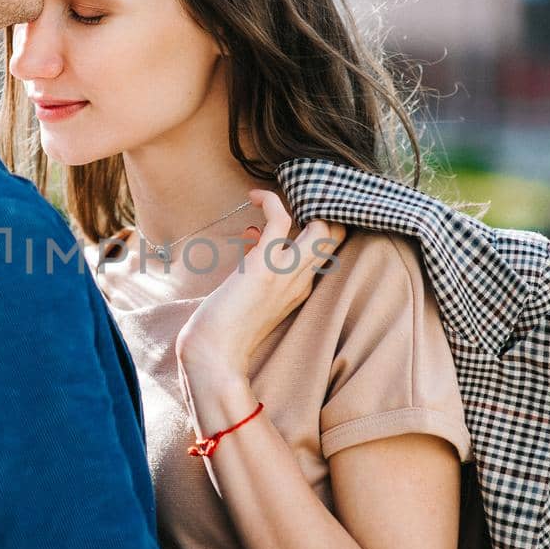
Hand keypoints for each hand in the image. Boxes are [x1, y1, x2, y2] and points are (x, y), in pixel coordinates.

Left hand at [175, 189, 346, 377]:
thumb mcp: (253, 300)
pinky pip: (280, 221)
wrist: (214, 354)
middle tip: (298, 195)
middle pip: (335, 239)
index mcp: (300, 291)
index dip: (320, 228)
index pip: (327, 253)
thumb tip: (253, 240)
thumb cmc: (225, 332)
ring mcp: (286, 273)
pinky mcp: (264, 265)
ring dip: (307, 205)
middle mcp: (301, 281)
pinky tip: (254, 196)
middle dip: (325, 211)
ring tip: (280, 194)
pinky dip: (271, 202)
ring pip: (322, 230)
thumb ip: (261, 275)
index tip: (295, 215)